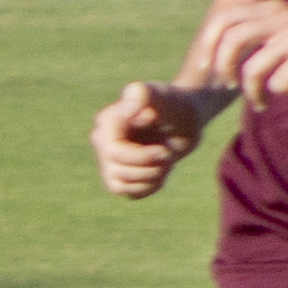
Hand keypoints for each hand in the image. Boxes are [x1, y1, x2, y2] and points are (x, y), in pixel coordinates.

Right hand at [91, 82, 209, 198]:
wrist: (186, 118)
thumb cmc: (176, 104)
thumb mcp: (164, 96)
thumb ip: (144, 94)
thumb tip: (128, 110)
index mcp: (107, 121)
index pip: (114, 153)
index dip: (142, 157)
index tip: (166, 149)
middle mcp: (102, 141)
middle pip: (118, 171)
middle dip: (150, 167)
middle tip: (169, 153)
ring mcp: (108, 159)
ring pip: (120, 186)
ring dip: (151, 177)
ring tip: (165, 160)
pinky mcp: (119, 175)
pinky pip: (130, 193)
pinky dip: (150, 186)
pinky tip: (161, 169)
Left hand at [195, 0, 287, 111]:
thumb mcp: (281, 21)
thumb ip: (254, 5)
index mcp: (272, 7)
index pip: (224, 19)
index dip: (207, 44)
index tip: (205, 66)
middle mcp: (284, 15)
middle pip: (232, 40)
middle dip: (223, 67)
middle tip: (227, 84)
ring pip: (252, 68)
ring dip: (251, 91)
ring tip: (258, 99)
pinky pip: (276, 82)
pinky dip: (276, 92)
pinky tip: (287, 89)